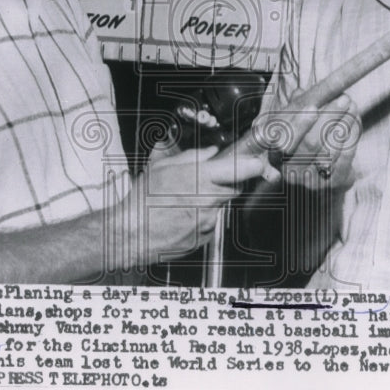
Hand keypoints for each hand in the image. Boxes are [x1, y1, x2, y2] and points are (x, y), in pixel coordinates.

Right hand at [118, 144, 264, 268]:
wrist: (133, 233)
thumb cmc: (144, 200)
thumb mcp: (163, 166)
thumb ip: (193, 156)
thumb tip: (211, 152)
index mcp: (201, 177)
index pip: (244, 169)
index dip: (254, 164)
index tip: (257, 162)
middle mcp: (209, 199)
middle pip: (236, 188)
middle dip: (228, 182)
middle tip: (207, 180)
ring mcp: (209, 220)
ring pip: (221, 205)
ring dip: (211, 200)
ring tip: (185, 200)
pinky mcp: (206, 237)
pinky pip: (212, 222)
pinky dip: (203, 217)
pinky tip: (183, 215)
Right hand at [249, 94, 360, 190]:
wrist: (320, 173)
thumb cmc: (304, 142)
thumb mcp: (295, 125)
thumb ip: (296, 109)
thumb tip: (300, 92)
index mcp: (276, 155)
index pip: (285, 140)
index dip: (299, 124)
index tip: (313, 106)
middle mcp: (291, 171)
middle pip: (311, 144)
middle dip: (330, 117)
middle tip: (344, 98)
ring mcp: (313, 180)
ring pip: (331, 149)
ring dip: (344, 124)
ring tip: (352, 105)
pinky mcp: (334, 182)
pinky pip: (345, 157)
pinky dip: (352, 136)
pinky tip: (355, 121)